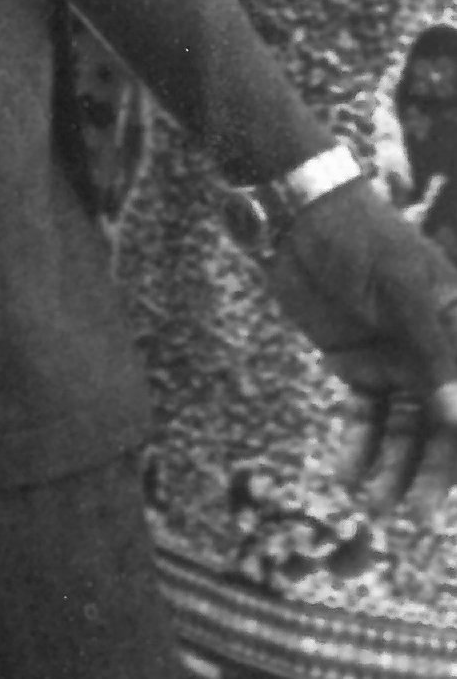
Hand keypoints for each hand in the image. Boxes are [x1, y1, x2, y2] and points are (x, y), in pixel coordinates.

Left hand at [256, 173, 456, 507]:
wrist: (297, 217)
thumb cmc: (362, 241)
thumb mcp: (403, 292)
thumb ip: (434, 354)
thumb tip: (456, 416)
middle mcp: (438, 356)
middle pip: (444, 427)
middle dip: (435, 475)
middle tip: (419, 520)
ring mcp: (399, 363)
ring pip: (406, 432)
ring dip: (394, 471)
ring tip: (377, 510)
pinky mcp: (358, 366)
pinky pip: (364, 417)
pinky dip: (358, 448)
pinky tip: (347, 478)